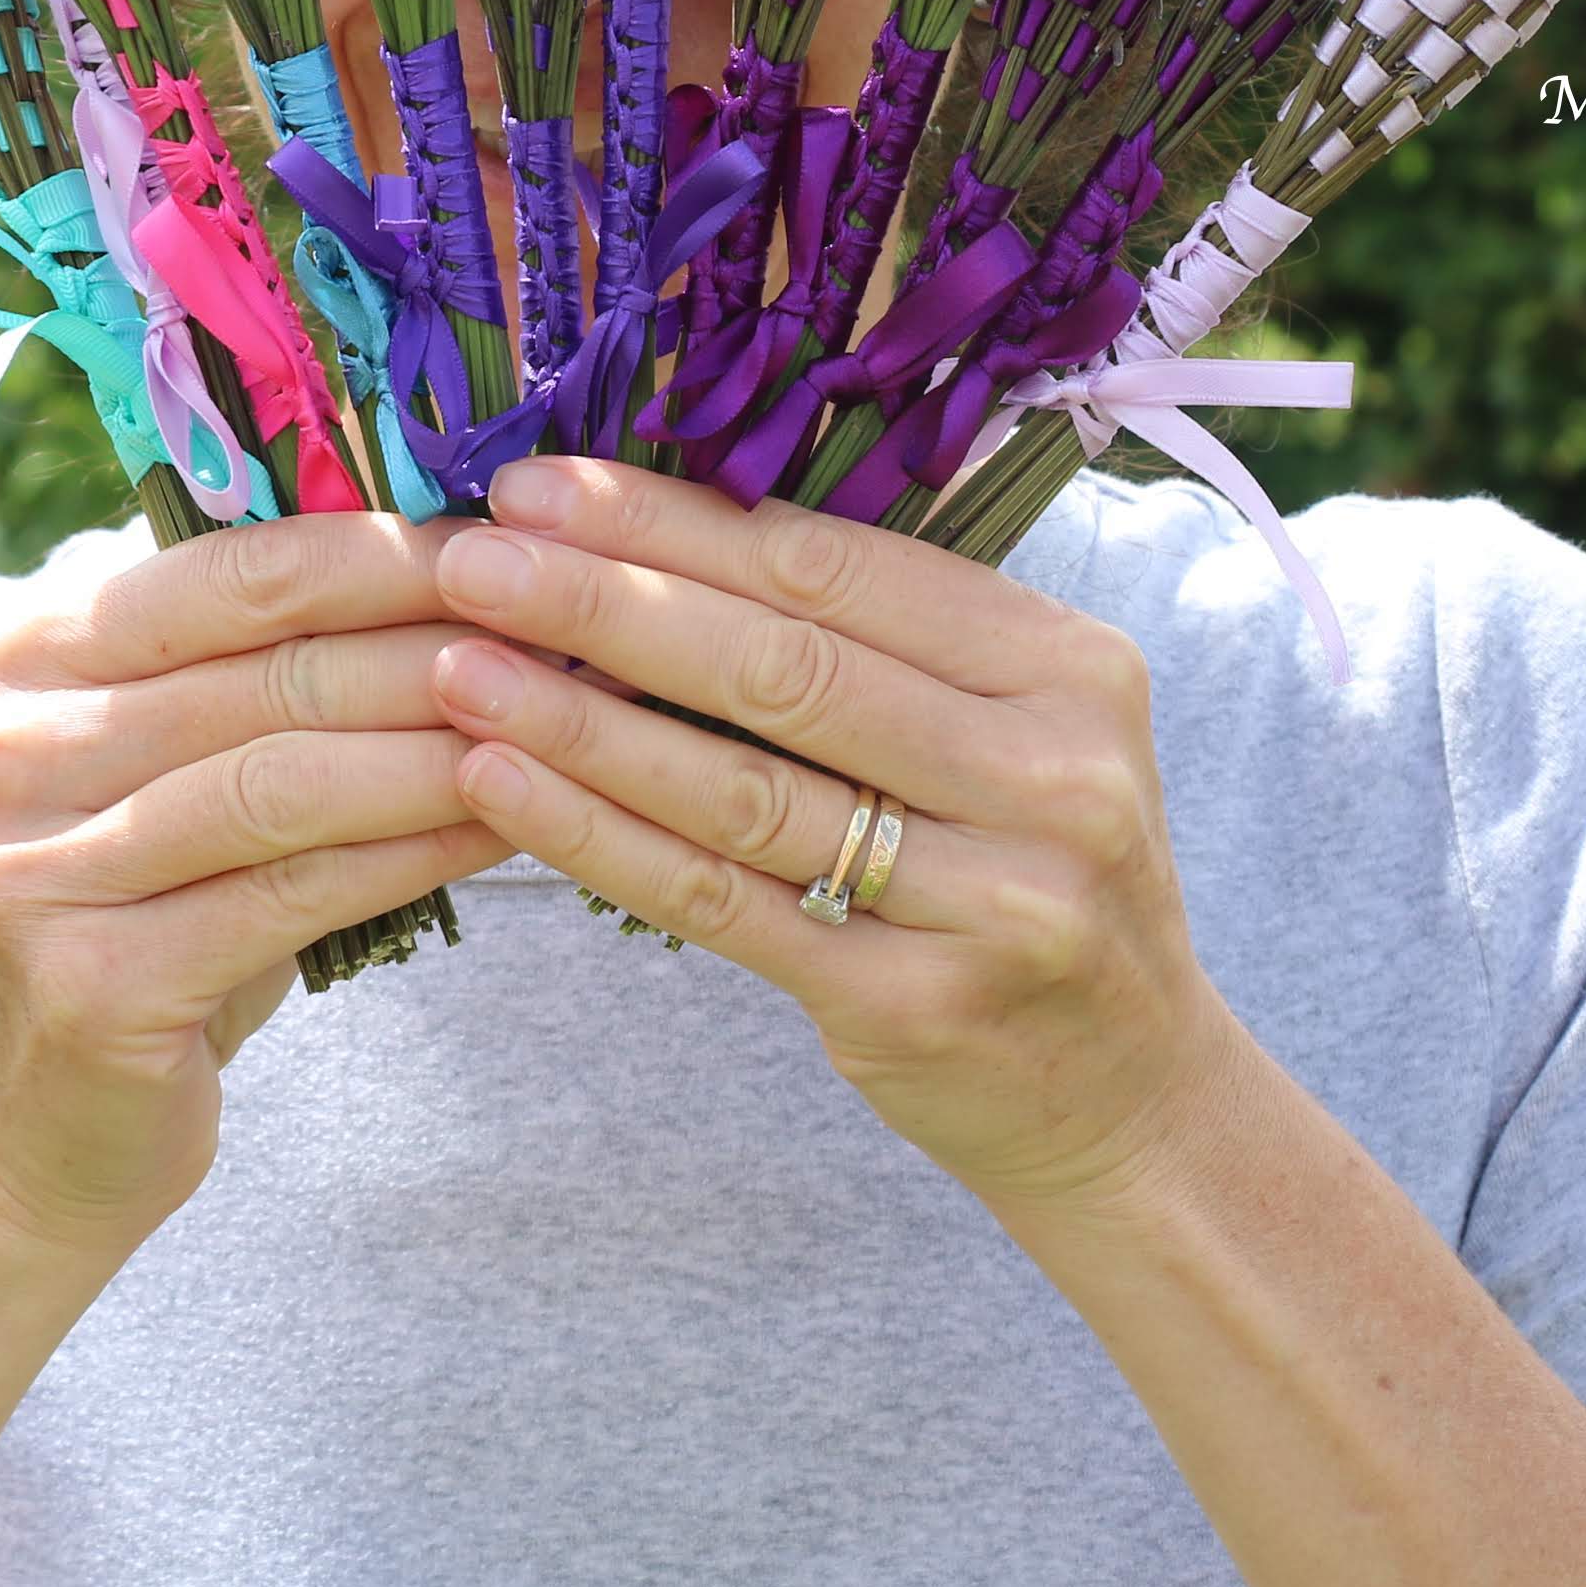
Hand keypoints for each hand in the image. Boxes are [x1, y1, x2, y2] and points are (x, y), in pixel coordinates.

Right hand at [0, 517, 507, 1257]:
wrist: (32, 1125)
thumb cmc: (147, 913)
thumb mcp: (173, 764)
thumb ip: (263, 663)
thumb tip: (469, 556)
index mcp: (21, 658)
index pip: (232, 570)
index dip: (387, 555)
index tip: (517, 550)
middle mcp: (4, 751)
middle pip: (270, 673)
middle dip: (439, 650)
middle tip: (565, 641)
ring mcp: (32, 872)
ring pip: (285, 782)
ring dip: (440, 751)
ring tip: (554, 731)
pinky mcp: (90, 984)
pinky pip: (292, 894)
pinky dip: (412, 854)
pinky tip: (501, 833)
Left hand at [425, 457, 1259, 1224]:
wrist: (1131, 1099)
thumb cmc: (1031, 879)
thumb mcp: (1019, 735)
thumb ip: (882, 646)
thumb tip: (657, 534)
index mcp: (1071, 667)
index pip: (838, 569)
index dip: (676, 523)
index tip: (544, 487)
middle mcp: (1047, 775)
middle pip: (784, 666)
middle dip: (607, 601)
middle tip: (469, 557)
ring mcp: (989, 900)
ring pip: (740, 789)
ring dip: (579, 720)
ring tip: (454, 665)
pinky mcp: (912, 1006)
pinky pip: (720, 903)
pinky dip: (600, 839)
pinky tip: (498, 786)